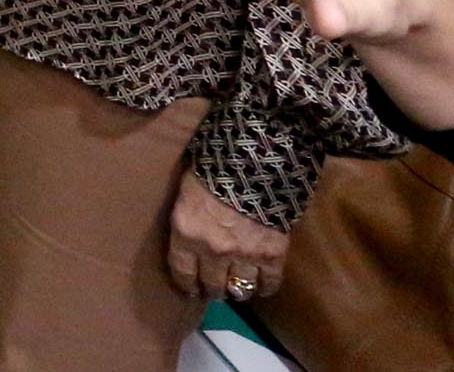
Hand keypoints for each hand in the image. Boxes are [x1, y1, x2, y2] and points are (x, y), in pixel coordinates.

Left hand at [165, 174, 289, 304]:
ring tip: (237, 289)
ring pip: (239, 288)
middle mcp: (212, 251)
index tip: (190, 289)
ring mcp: (243, 255)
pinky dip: (266, 287)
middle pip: (212, 284)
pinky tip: (263, 286)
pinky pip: (269, 282)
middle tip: (214, 290)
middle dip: (212, 289)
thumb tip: (190, 232)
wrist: (254, 163)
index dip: (187, 284)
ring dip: (237, 291)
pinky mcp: (271, 255)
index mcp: (186, 233)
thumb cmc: (213, 168)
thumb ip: (188, 218)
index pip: (182, 272)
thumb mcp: (188, 193)